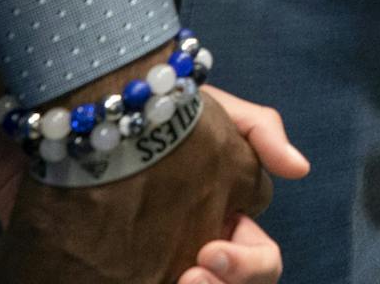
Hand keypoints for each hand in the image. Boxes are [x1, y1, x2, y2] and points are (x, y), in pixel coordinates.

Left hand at [0, 59, 275, 283]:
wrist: (79, 119)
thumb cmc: (149, 115)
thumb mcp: (212, 111)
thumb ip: (261, 133)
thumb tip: (300, 169)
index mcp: (227, 223)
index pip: (259, 260)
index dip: (245, 264)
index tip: (210, 251)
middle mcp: (199, 253)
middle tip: (189, 276)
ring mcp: (159, 266)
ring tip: (173, 281)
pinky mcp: (119, 275)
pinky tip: (127, 280)